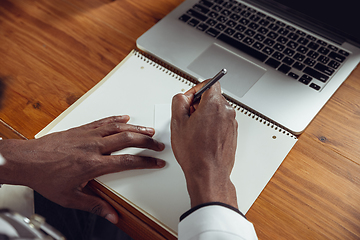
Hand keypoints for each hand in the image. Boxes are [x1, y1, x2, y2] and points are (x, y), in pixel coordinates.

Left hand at [0, 116, 164, 223]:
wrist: (27, 161)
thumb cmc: (46, 177)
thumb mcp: (70, 197)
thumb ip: (94, 206)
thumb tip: (111, 215)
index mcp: (93, 164)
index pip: (128, 161)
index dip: (146, 161)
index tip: (156, 162)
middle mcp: (93, 147)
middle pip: (128, 139)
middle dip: (147, 142)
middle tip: (158, 144)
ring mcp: (88, 135)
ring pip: (118, 127)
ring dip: (136, 128)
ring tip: (149, 130)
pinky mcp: (81, 129)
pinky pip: (103, 121)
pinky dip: (116, 118)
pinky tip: (124, 117)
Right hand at [171, 81, 237, 207]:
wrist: (208, 174)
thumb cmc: (195, 153)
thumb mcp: (177, 123)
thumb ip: (179, 102)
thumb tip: (182, 97)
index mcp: (214, 105)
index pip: (210, 83)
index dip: (197, 89)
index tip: (190, 98)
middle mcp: (226, 112)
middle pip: (213, 97)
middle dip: (199, 104)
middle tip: (188, 116)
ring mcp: (231, 124)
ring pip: (216, 110)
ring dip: (205, 115)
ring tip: (194, 130)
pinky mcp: (232, 134)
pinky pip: (221, 122)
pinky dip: (212, 125)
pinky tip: (202, 137)